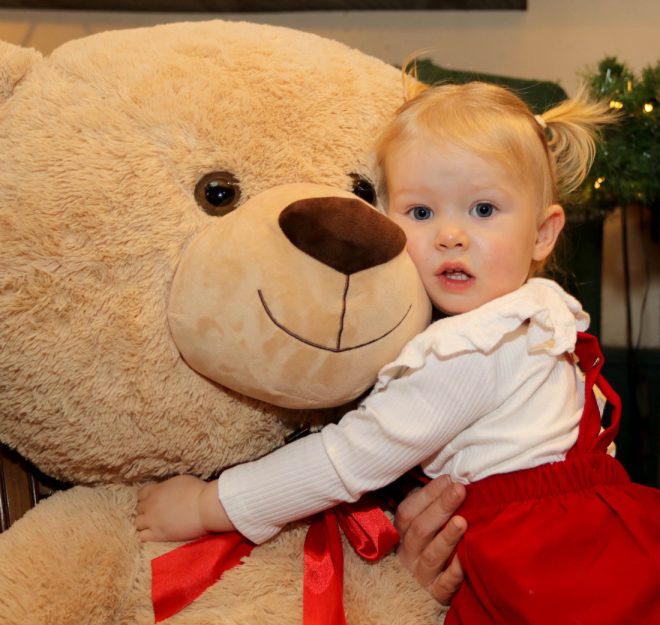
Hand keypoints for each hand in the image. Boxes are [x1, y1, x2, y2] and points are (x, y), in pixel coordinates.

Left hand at [135, 475, 234, 541]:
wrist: (205, 508)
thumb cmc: (197, 491)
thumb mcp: (180, 480)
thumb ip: (166, 486)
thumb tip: (164, 489)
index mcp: (155, 490)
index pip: (141, 494)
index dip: (146, 497)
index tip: (153, 500)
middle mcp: (150, 505)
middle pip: (138, 508)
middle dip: (146, 510)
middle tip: (156, 512)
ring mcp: (152, 521)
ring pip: (137, 523)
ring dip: (145, 522)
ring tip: (155, 524)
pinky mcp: (158, 534)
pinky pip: (142, 536)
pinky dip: (146, 534)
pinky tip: (155, 533)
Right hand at [394, 474, 466, 604]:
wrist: (420, 592)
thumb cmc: (428, 545)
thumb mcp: (421, 523)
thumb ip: (428, 504)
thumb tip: (448, 478)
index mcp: (401, 533)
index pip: (408, 511)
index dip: (427, 494)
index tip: (448, 479)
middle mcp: (408, 553)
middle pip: (420, 529)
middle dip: (440, 507)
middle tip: (459, 490)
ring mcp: (421, 574)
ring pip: (432, 555)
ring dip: (447, 537)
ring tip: (462, 521)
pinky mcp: (436, 593)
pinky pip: (445, 583)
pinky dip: (455, 571)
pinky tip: (466, 558)